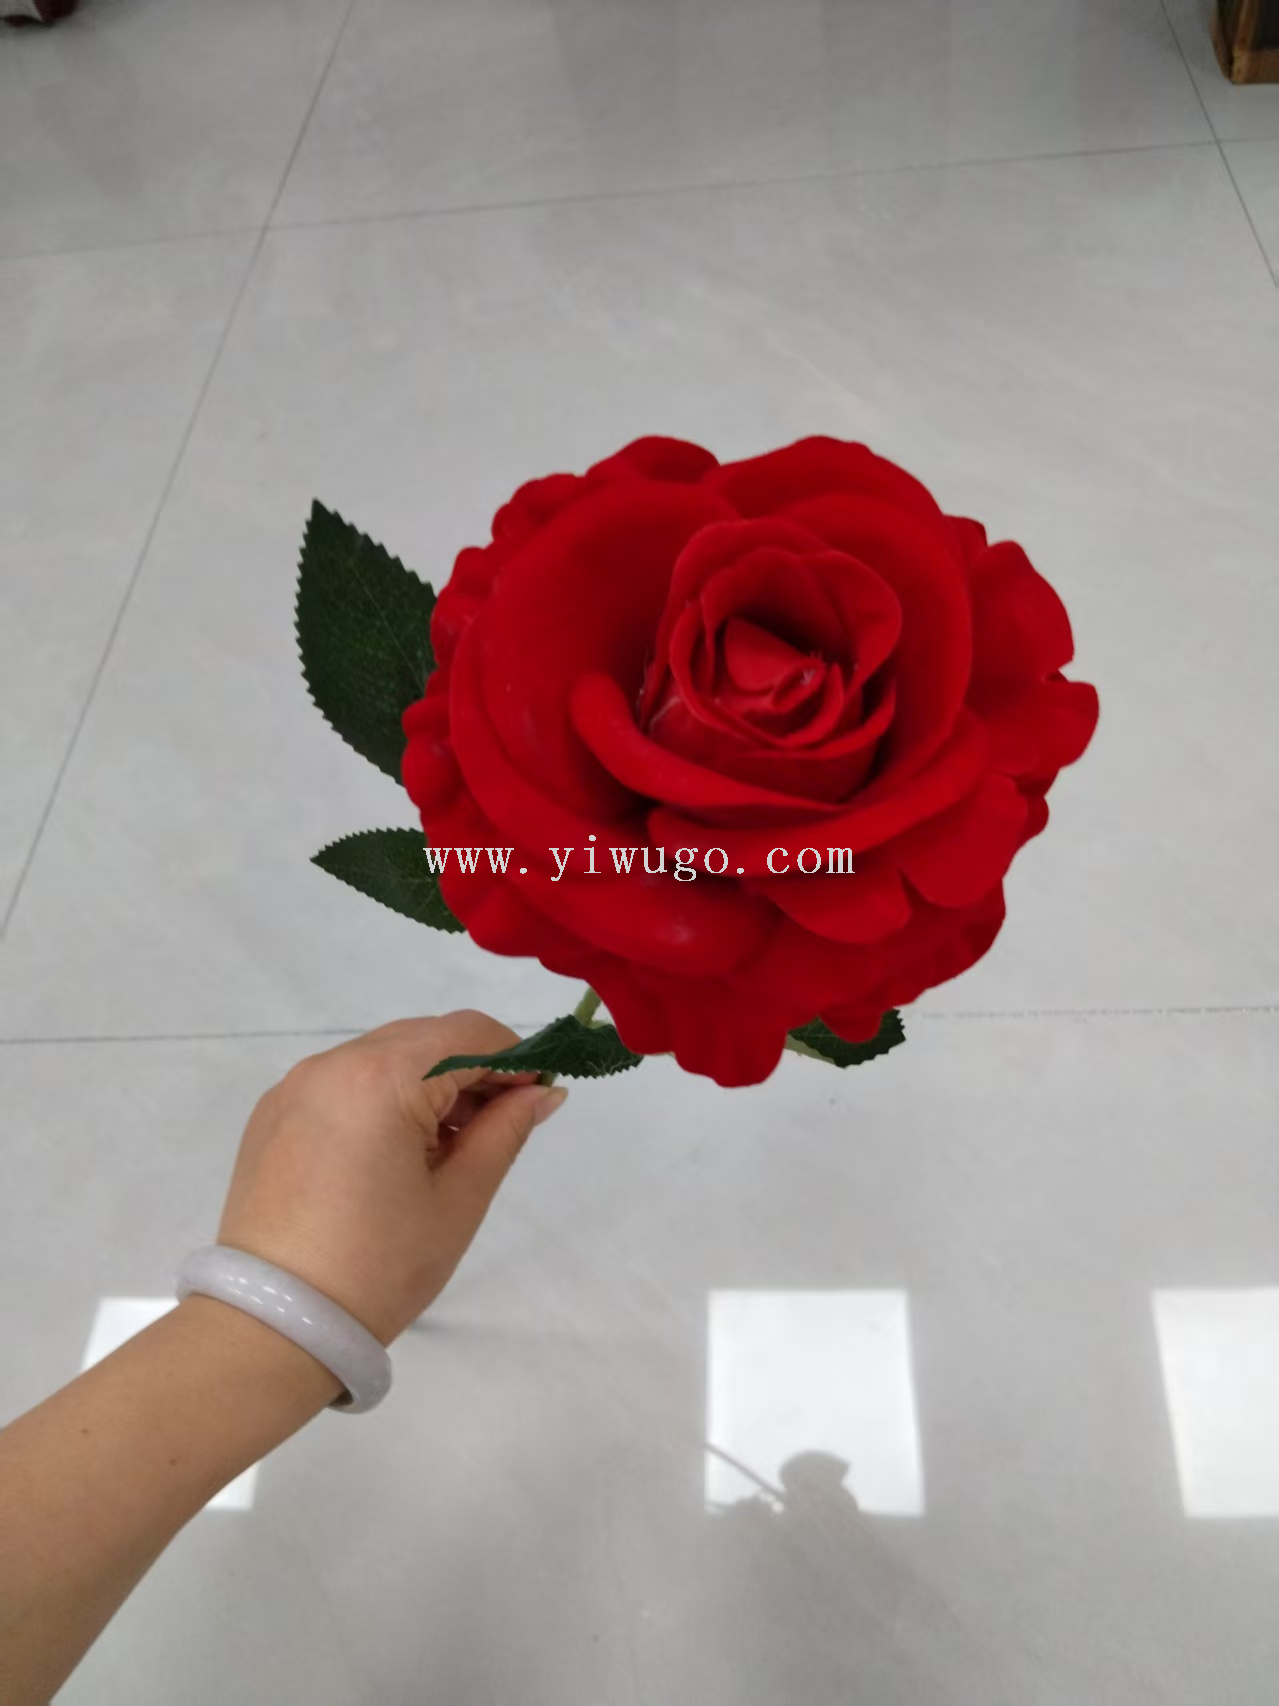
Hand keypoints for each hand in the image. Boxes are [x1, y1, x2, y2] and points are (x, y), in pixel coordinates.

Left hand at [215, 1011, 566, 1343]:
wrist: (275, 1325)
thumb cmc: (380, 1266)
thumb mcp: (458, 1200)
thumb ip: (505, 1132)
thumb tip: (544, 1093)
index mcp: (381, 1078)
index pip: (468, 1034)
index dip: (514, 1059)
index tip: (537, 1098)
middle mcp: (332, 1064)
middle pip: (424, 1037)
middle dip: (471, 1070)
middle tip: (497, 1127)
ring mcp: (295, 1086)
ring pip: (383, 1056)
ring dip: (426, 1083)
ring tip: (445, 1149)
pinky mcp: (273, 1114)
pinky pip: (343, 1082)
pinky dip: (380, 1098)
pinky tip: (393, 1154)